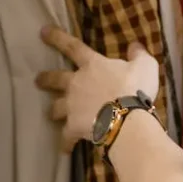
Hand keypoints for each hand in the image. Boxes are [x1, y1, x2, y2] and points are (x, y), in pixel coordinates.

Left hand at [36, 27, 159, 151]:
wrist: (126, 119)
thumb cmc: (135, 88)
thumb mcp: (145, 66)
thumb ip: (139, 55)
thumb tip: (135, 46)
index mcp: (92, 65)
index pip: (72, 46)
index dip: (57, 37)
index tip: (42, 32)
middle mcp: (77, 83)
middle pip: (56, 79)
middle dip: (45, 79)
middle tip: (37, 80)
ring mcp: (72, 105)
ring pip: (56, 107)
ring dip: (53, 110)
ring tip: (51, 114)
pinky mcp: (73, 126)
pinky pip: (66, 137)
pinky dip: (66, 143)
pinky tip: (66, 149)